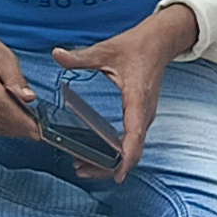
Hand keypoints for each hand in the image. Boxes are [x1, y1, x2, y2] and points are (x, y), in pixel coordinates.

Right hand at [0, 22, 41, 141]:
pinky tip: (12, 123)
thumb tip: (29, 98)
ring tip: (27, 126)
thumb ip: (16, 78)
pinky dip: (1, 128)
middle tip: (37, 130)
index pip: (2, 105)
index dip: (22, 120)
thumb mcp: (5, 56)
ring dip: (11, 130)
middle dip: (20, 128)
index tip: (39, 129)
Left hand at [49, 6, 197, 182]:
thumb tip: (57, 55)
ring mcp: (145, 116)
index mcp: (137, 98)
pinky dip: (118, 154)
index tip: (118, 173)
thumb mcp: (106, 50)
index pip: (135, 134)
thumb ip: (80, 57)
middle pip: (133, 151)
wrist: (159, 43)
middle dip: (110, 166)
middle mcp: (144, 112)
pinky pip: (133, 142)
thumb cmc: (136, 47)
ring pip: (134, 149)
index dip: (127, 156)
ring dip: (113, 163)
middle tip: (81, 170)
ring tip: (84, 167)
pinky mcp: (141, 117)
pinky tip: (99, 155)